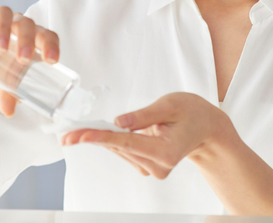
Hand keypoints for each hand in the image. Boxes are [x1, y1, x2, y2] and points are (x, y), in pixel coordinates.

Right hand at [0, 0, 60, 117]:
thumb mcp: (1, 93)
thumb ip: (7, 97)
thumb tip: (10, 109)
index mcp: (31, 42)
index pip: (47, 36)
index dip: (51, 45)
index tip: (52, 60)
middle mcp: (16, 28)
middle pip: (27, 24)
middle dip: (27, 39)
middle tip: (22, 59)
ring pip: (4, 14)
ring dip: (4, 26)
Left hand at [60, 92, 232, 178]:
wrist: (207, 128)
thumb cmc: (192, 112)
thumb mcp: (170, 104)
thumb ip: (144, 115)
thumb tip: (118, 122)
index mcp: (165, 151)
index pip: (126, 142)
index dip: (99, 137)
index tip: (78, 137)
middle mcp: (158, 165)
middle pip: (118, 147)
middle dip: (92, 137)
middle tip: (66, 135)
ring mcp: (153, 168)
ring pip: (119, 150)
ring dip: (100, 138)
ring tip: (80, 131)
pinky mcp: (149, 166)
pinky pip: (125, 151)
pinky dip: (113, 140)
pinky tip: (106, 132)